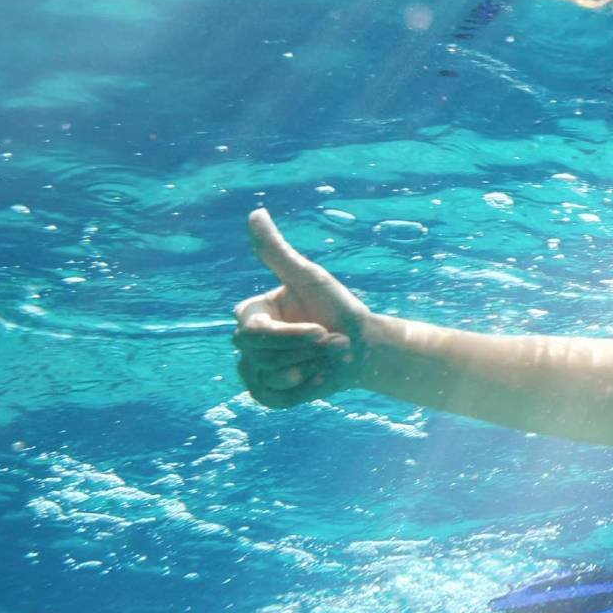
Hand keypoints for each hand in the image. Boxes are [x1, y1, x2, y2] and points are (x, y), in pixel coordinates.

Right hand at [232, 208, 373, 406]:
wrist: (362, 348)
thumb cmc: (337, 309)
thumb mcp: (309, 278)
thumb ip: (276, 252)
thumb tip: (255, 213)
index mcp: (254, 312)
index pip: (250, 330)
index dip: (287, 335)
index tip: (321, 330)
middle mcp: (249, 341)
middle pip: (256, 354)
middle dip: (301, 351)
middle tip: (333, 343)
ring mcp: (256, 368)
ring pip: (263, 377)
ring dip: (304, 369)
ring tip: (326, 361)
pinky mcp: (269, 393)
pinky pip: (270, 398)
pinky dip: (298, 393)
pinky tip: (319, 380)